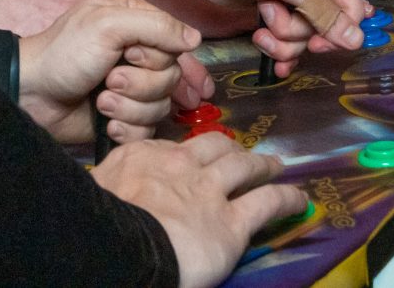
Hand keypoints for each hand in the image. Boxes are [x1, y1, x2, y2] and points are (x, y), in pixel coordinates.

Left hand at [19, 0, 205, 146]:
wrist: (33, 96)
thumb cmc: (65, 53)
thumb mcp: (107, 25)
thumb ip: (155, 26)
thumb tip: (195, 38)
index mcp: (137, 25)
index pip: (176, 44)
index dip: (157, 55)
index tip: (130, 54)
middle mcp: (139, 56)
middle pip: (172, 78)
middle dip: (140, 84)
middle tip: (109, 79)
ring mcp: (133, 90)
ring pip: (161, 106)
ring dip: (128, 107)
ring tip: (101, 101)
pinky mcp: (125, 119)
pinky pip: (147, 131)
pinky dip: (126, 129)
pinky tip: (106, 124)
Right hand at [93, 134, 297, 287]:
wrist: (114, 246)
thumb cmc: (95, 223)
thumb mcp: (95, 192)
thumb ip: (109, 186)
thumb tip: (102, 193)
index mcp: (141, 157)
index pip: (171, 147)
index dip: (188, 152)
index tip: (193, 156)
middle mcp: (179, 165)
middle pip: (212, 147)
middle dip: (230, 147)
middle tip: (241, 152)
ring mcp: (209, 191)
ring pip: (244, 166)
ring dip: (262, 164)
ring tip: (275, 164)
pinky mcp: (231, 223)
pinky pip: (267, 203)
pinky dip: (286, 198)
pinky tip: (298, 199)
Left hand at [168, 0, 367, 71]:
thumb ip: (323, 12)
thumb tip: (357, 39)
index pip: (352, 10)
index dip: (336, 31)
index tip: (314, 42)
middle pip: (326, 28)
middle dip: (298, 31)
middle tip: (271, 16)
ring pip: (305, 38)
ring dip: (282, 39)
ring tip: (260, 21)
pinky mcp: (276, 12)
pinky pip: (289, 42)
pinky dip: (279, 50)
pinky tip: (269, 54)